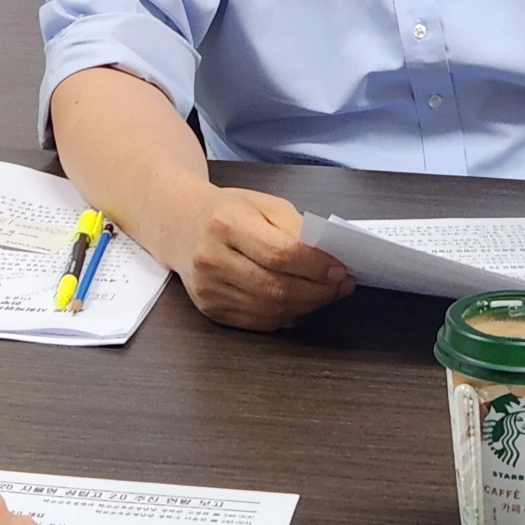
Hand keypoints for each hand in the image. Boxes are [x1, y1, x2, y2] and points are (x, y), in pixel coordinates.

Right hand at [173, 185, 354, 330]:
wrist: (181, 225)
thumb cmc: (226, 211)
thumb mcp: (262, 203)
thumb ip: (294, 227)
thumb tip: (327, 255)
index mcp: (226, 223)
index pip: (280, 253)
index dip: (315, 266)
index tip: (340, 269)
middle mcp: (212, 259)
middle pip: (277, 287)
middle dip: (318, 290)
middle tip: (342, 285)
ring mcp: (209, 289)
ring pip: (270, 309)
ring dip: (307, 305)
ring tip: (327, 293)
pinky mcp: (211, 309)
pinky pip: (259, 321)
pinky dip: (287, 314)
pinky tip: (301, 302)